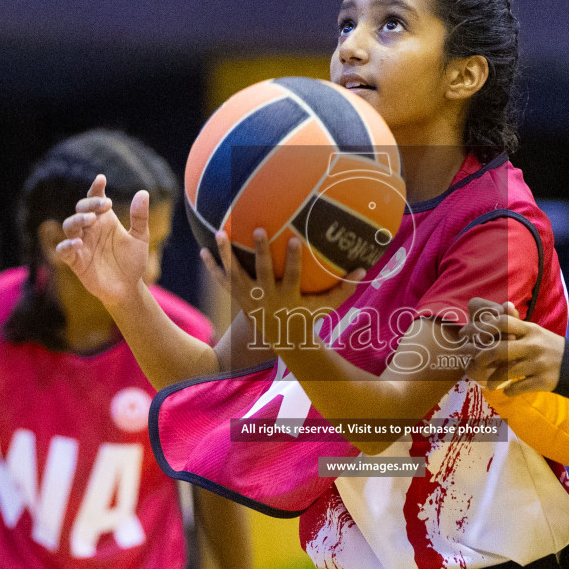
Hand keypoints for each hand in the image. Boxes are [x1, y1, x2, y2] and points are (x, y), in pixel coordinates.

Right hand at [55, 176, 150, 309]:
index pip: (95, 199)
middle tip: (104, 204)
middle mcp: (90, 229)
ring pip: (69, 226)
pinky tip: (77, 242)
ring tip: (91, 220)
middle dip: (89, 204)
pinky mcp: (75, 261)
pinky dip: (67, 245)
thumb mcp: (140, 238)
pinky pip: (63, 251)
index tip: (102, 179)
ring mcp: (81, 244)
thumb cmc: (132, 261)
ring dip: (77, 220)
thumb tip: (143, 192)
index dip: (96, 188)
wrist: (128, 288)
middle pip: (81, 209)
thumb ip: (140, 217)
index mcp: (104, 220)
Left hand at [207, 228, 363, 347]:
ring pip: (236, 274)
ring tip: (220, 232)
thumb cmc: (307, 317)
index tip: (293, 239)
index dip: (292, 258)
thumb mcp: (327, 306)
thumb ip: (345, 288)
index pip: (291, 275)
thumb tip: (365, 268)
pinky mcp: (238, 298)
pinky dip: (213, 267)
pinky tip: (203, 250)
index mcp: (288, 296)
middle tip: (259, 229)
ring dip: (227, 254)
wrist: (282, 339)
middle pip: (262, 271)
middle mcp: (267, 296)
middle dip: (260, 251)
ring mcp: (250, 297)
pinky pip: (223, 281)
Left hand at [459, 297, 566, 395]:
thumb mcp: (535, 331)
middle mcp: (533, 345)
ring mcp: (538, 364)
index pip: (504, 322)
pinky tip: (507, 390)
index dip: (486, 328)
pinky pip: (519, 387)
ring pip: (507, 372)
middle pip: (500, 349)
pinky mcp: (543, 381)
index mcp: (530, 330)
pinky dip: (509, 391)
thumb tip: (504, 304)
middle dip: (483, 357)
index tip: (475, 336)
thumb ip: (517, 322)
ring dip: (493, 379)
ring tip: (490, 383)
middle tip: (476, 362)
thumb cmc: (547, 346)